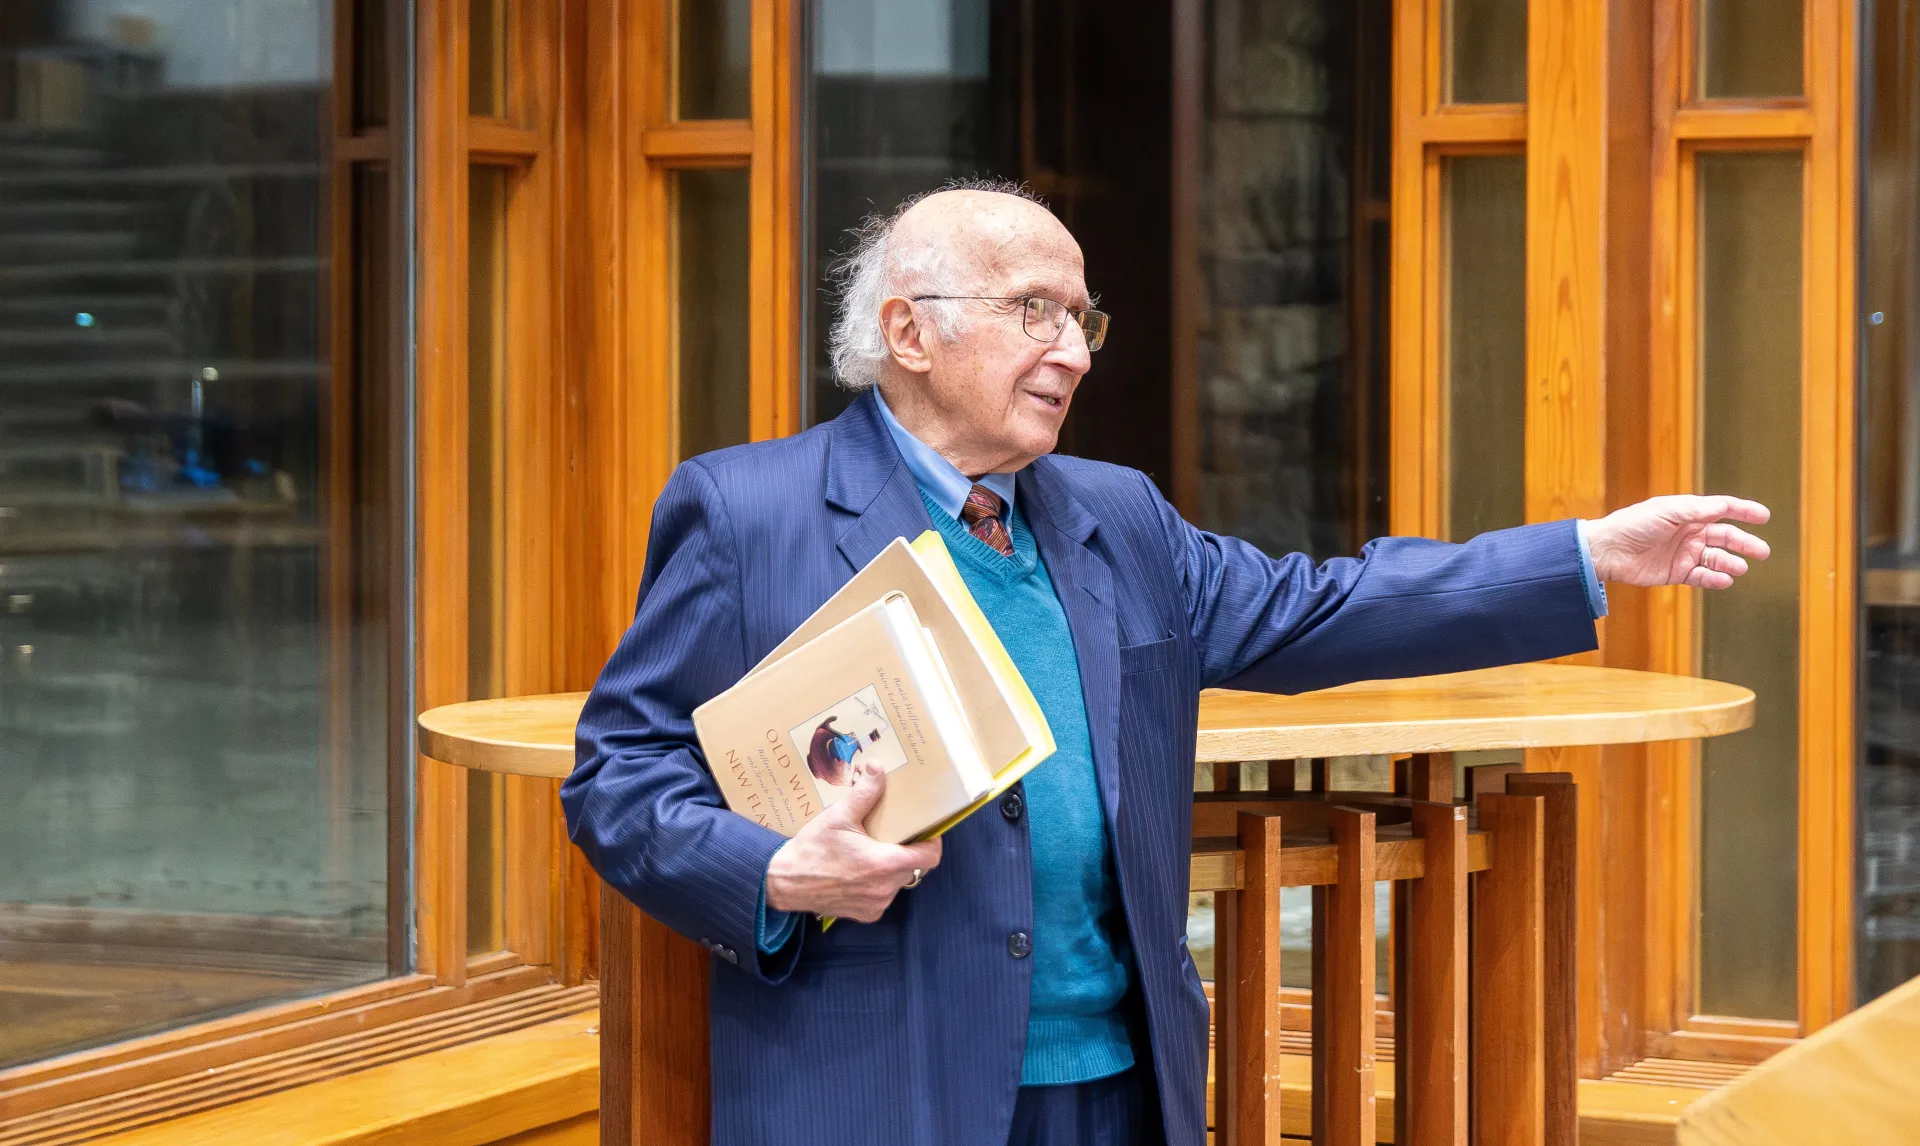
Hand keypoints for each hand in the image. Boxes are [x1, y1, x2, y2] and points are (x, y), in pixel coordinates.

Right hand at [764, 759, 941, 922]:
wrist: (785, 883)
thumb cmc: (812, 850)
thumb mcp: (838, 816)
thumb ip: (864, 793)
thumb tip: (878, 768)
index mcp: (884, 864)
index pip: (930, 857)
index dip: (932, 842)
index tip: (925, 830)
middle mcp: (885, 889)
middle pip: (915, 868)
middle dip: (908, 851)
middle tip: (893, 835)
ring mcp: (877, 905)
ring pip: (899, 882)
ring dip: (892, 868)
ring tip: (872, 851)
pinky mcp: (867, 914)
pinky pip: (883, 897)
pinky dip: (878, 884)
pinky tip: (860, 871)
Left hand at [1584, 494, 1770, 588]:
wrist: (1608, 551)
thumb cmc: (1633, 525)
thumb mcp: (1667, 512)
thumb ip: (1697, 510)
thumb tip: (1724, 507)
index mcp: (1688, 513)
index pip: (1723, 510)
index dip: (1744, 512)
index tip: (1764, 516)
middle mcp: (1689, 532)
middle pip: (1725, 537)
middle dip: (1745, 543)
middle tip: (1763, 551)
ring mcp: (1684, 553)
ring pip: (1716, 559)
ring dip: (1730, 564)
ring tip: (1739, 568)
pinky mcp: (1676, 572)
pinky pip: (1701, 577)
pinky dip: (1714, 580)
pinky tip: (1724, 581)